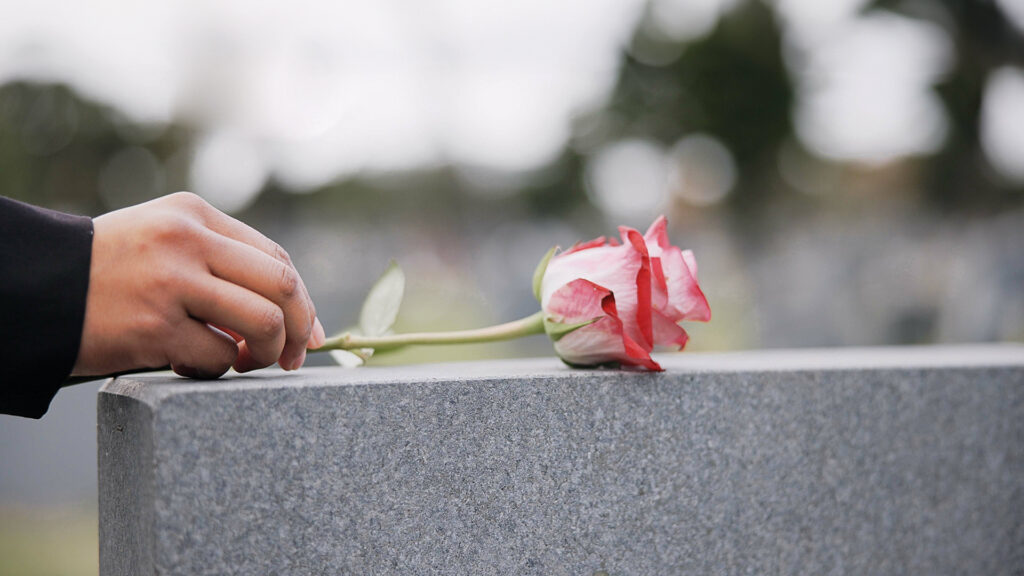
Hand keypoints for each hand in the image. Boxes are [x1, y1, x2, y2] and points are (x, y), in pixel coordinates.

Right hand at [73, 192, 325, 377]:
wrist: (33, 288)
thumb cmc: (106, 273)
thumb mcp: (163, 242)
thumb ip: (220, 263)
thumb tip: (289, 315)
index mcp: (194, 215)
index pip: (276, 258)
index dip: (302, 302)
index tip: (308, 335)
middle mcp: (187, 240)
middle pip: (283, 286)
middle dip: (298, 330)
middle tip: (288, 358)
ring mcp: (171, 281)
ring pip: (261, 322)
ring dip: (263, 354)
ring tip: (241, 364)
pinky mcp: (153, 325)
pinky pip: (217, 358)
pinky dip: (217, 371)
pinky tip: (192, 366)